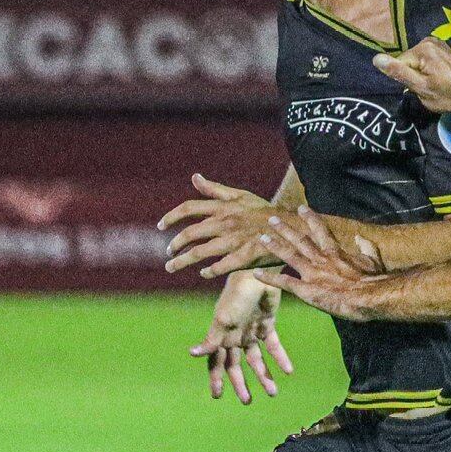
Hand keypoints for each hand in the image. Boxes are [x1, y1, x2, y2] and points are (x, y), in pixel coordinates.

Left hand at [160, 175, 280, 277]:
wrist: (289, 226)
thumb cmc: (263, 211)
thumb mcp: (239, 195)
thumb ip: (214, 189)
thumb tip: (195, 178)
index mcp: (222, 207)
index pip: (189, 208)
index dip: (171, 217)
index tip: (160, 226)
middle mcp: (224, 222)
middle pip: (190, 234)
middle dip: (174, 245)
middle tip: (168, 253)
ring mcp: (234, 240)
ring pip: (200, 252)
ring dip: (182, 261)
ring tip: (171, 267)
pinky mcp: (245, 255)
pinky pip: (221, 266)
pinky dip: (209, 271)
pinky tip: (203, 273)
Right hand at [191, 270, 293, 402]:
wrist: (257, 273)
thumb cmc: (237, 295)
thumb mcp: (223, 318)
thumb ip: (211, 339)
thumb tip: (192, 354)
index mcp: (221, 335)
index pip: (216, 361)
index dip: (216, 378)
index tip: (218, 397)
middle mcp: (234, 335)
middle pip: (236, 365)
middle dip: (241, 384)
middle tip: (247, 401)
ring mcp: (250, 330)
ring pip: (256, 359)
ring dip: (263, 376)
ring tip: (273, 393)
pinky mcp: (267, 323)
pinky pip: (273, 345)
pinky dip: (280, 358)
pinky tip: (288, 371)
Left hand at [260, 207, 383, 322]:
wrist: (367, 297)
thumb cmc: (372, 281)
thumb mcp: (372, 260)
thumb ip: (366, 247)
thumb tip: (361, 237)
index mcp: (335, 252)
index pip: (320, 230)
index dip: (310, 218)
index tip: (301, 208)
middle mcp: (320, 259)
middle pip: (299, 240)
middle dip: (284, 228)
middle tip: (272, 219)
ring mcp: (311, 273)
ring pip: (288, 255)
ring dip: (274, 246)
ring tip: (261, 238)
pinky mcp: (305, 290)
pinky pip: (283, 282)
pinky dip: (269, 277)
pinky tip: (256, 272)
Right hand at [372, 39, 450, 119]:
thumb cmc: (448, 96)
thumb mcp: (421, 88)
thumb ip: (399, 72)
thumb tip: (377, 59)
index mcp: (423, 48)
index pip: (399, 63)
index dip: (407, 80)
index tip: (421, 88)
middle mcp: (428, 40)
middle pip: (407, 61)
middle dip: (414, 76)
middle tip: (429, 88)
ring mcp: (437, 43)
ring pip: (415, 62)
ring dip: (421, 74)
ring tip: (435, 84)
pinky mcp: (442, 48)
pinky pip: (425, 60)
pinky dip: (428, 70)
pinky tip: (439, 79)